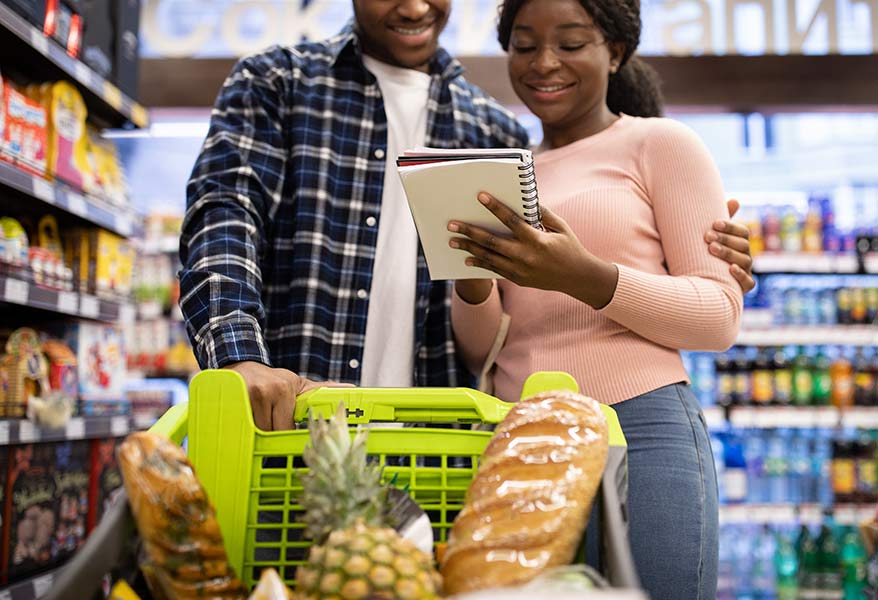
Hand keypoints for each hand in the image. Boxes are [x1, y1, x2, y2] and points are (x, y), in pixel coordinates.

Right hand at [223, 361, 350, 430]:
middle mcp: (269, 390)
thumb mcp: (298, 384)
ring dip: (256, 431)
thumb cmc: (273, 380)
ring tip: (258, 418)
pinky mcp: (233, 398)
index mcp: (286, 390)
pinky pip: (241, 425)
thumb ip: (322, 390)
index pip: (286, 428)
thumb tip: (351, 388)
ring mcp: (249, 395)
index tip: (286, 441)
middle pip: (270, 432)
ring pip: (255, 431)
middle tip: (269, 425)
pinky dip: (243, 427)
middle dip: (270, 434)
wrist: (242, 365)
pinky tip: (246, 418)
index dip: (285, 436)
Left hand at [448, 192, 617, 307]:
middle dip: (470, 232)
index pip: (511, 221)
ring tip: (453, 241)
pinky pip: (495, 270)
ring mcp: (520, 270)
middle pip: (492, 242)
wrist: (577, 278)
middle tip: (452, 224)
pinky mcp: (518, 279)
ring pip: (489, 258)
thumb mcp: (561, 227)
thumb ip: (543, 213)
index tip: (480, 196)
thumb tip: (526, 198)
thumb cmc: (570, 247)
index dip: (495, 207)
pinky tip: (467, 258)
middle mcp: (526, 256)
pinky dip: (480, 264)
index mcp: (537, 239)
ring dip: (469, 248)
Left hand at [704, 199, 754, 293]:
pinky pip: (748, 282)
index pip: (743, 232)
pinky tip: (730, 268)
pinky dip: (740, 275)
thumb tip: (735, 200)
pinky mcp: (743, 288)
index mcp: (740, 244)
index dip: (730, 227)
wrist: (696, 285)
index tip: (714, 223)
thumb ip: (719, 223)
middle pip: (742, 245)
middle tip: (707, 236)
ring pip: (744, 261)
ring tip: (711, 249)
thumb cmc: (703, 257)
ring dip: (728, 253)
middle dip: (725, 239)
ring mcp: (746, 272)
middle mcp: (745, 257)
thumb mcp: (709, 239)